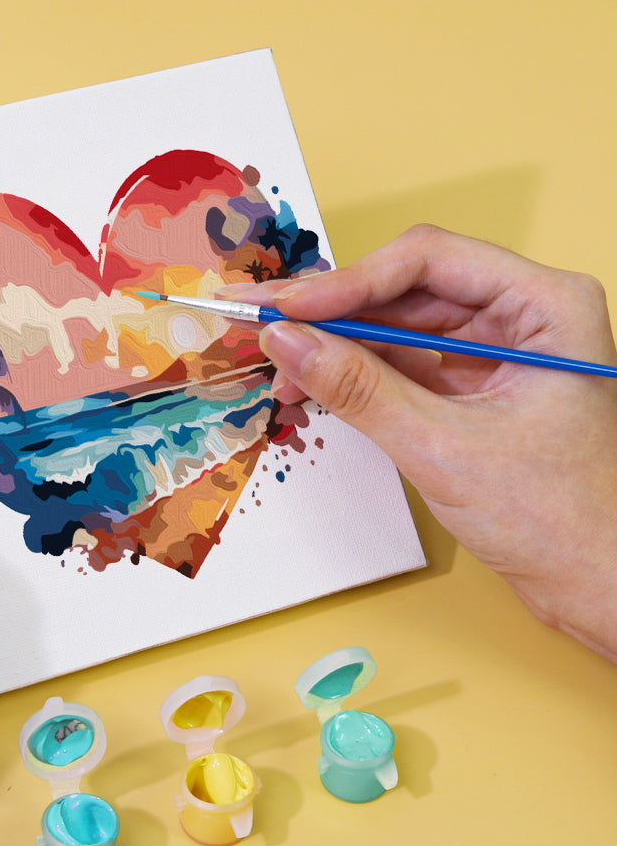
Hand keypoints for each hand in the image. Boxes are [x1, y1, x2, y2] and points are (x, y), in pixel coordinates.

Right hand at [247, 224, 616, 662]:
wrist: (597, 583)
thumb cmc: (558, 519)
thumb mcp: (444, 448)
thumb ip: (359, 389)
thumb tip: (286, 340)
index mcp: (545, 305)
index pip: (428, 262)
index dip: (348, 282)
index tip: (286, 309)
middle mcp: (522, 314)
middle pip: (407, 288)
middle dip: (332, 310)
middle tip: (261, 321)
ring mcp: (496, 350)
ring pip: (398, 324)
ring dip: (336, 343)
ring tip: (279, 365)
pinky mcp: (473, 386)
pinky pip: (402, 361)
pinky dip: (356, 373)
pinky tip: (312, 383)